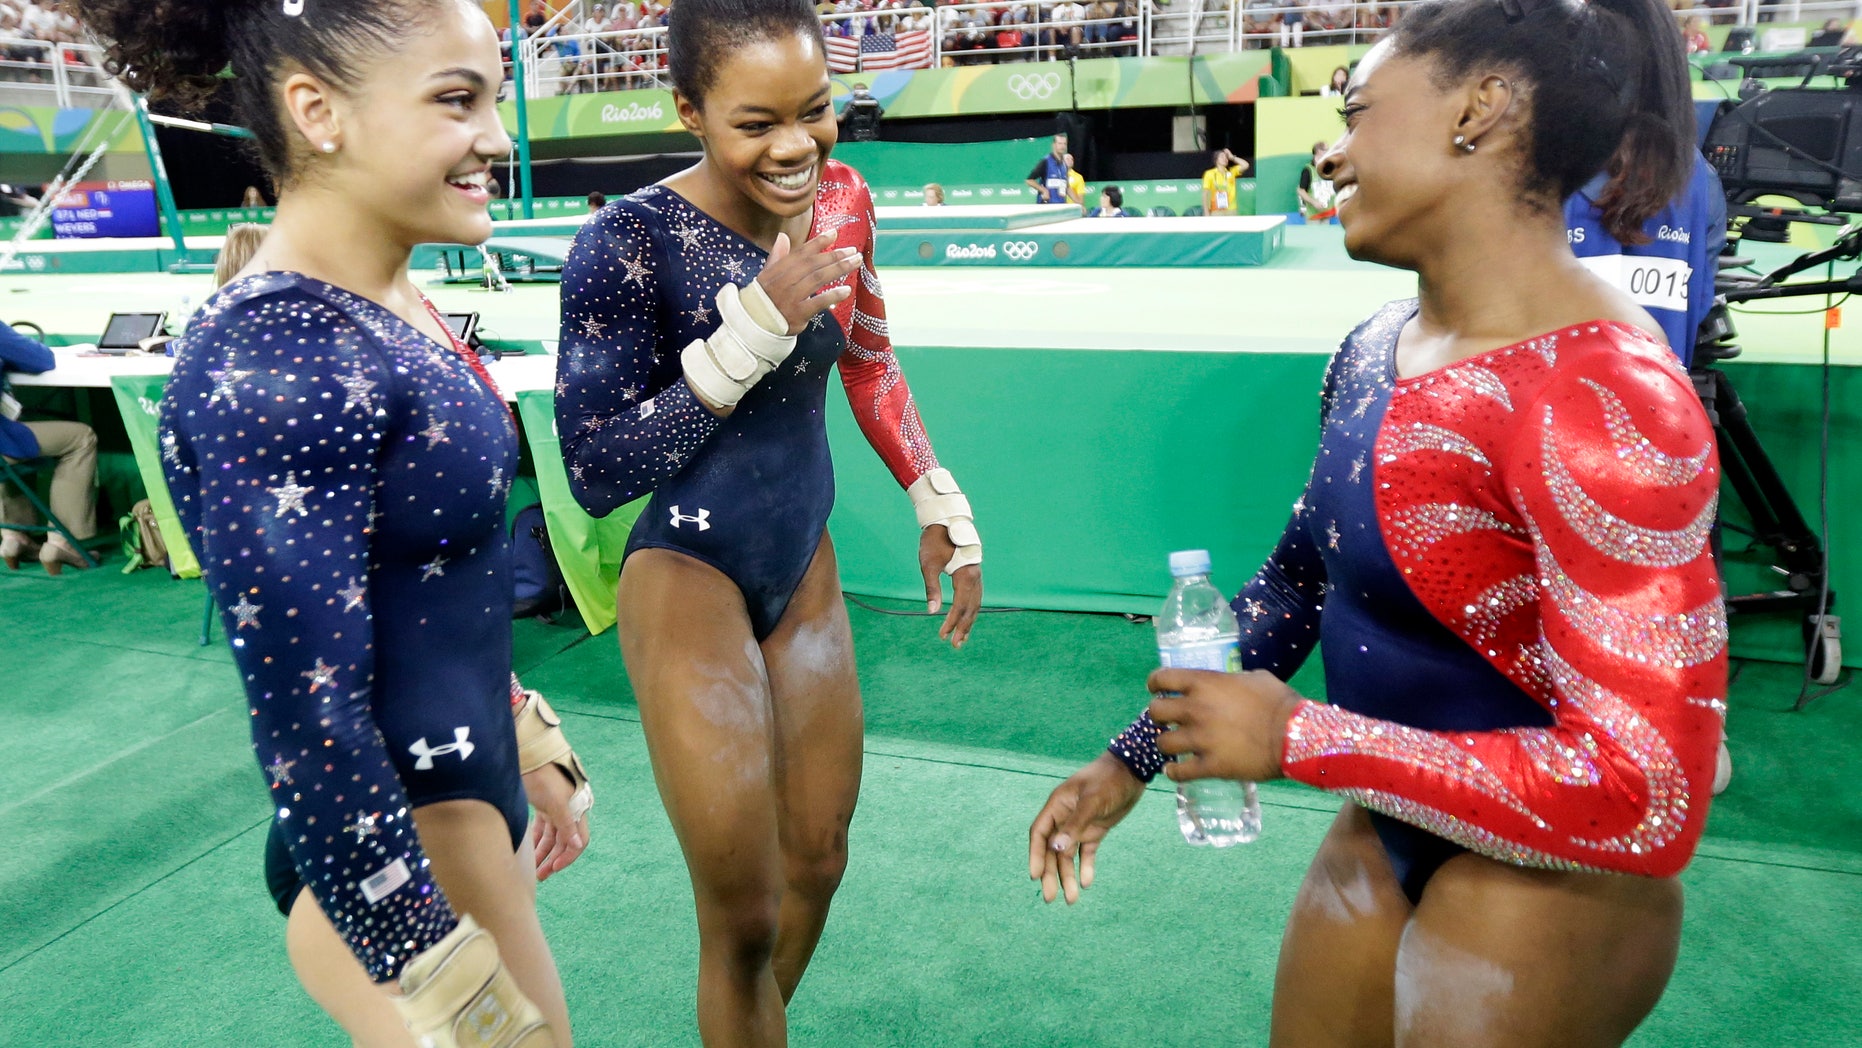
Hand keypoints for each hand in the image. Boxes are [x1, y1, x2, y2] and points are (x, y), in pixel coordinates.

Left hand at [523, 764, 589, 881]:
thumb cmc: (543, 776)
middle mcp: (568, 810)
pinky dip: (536, 840)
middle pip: (564, 841)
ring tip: (532, 867)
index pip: (579, 840)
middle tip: (540, 875)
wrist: (527, 753)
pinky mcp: (542, 804)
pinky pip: (542, 828)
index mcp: (576, 810)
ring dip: (543, 852)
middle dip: (553, 859)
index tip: (553, 868)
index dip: (568, 857)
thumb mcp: (555, 801)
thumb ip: (567, 824)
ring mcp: (555, 807)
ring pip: (552, 836)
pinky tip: (528, 850)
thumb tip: (578, 845)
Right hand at [755, 231, 861, 334]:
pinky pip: (819, 302)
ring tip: (855, 262)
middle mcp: (784, 281)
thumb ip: (777, 256)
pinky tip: (847, 290)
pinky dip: (833, 295)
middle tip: (853, 250)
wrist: (754, 326)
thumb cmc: (763, 299)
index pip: (800, 253)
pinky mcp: (799, 314)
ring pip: (818, 279)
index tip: (834, 233)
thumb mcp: (766, 276)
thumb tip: (783, 236)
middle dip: (834, 255)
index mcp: (777, 270)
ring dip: (839, 269)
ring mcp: (791, 297)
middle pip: (813, 264)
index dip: (818, 242)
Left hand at [918, 523, 981, 647]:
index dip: (951, 622)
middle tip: (955, 644)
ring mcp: (976, 574)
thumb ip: (932, 589)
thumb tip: (932, 612)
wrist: (944, 520)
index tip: (942, 635)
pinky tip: (966, 617)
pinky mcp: (973, 572)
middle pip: (971, 608)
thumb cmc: (934, 541)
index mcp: (966, 575)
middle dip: (963, 627)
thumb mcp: (928, 565)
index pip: (960, 606)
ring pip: (976, 603)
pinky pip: (975, 596)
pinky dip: (971, 609)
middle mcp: (975, 576)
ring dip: (969, 621)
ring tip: (963, 637)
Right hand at [1027, 754, 1145, 904]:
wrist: (1133, 770)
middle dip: (1051, 874)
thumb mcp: (1093, 801)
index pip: (1039, 834)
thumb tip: (1056, 849)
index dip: (1036, 855)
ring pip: (1068, 855)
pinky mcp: (1095, 830)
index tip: (1035, 876)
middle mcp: (1064, 818)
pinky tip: (1087, 883)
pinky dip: (1086, 866)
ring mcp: (1080, 825)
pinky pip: (1086, 852)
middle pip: (1052, 851)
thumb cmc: (1109, 780)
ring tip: (1072, 900)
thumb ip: (1075, 825)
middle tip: (1051, 898)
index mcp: (1057, 806)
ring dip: (1068, 876)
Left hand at [1146, 668, 1304, 783]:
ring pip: (1162, 743)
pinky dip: (1174, 773)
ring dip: (1166, 744)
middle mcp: (1196, 709)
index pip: (1161, 678)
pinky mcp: (1210, 766)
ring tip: (1174, 747)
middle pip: (1155, 711)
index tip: (1158, 690)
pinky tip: (1176, 771)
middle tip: (1169, 721)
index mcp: (1204, 683)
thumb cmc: (1280, 702)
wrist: (1296, 736)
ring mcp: (1200, 739)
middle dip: (1158, 716)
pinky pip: (1178, 773)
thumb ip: (1233, 680)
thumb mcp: (1255, 678)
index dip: (1155, 684)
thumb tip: (1230, 683)